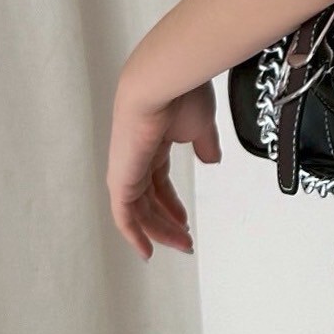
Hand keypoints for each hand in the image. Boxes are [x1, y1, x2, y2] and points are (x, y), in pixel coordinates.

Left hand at [107, 79, 221, 260]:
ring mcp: (127, 169)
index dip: (172, 204)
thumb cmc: (182, 96)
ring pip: (139, 211)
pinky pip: (124, 214)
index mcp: (153, 144)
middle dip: (167, 222)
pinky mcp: (122, 178)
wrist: (162, 83)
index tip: (185, 221)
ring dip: (159, 231)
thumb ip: (205, 145)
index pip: (159, 182)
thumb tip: (211, 160)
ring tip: (181, 244)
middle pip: (149, 200)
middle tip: (186, 240)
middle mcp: (137, 159)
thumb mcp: (201, 126)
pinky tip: (146, 250)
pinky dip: (134, 234)